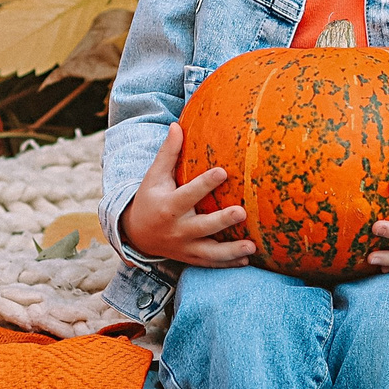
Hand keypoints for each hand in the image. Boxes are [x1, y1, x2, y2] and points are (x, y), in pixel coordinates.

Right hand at [119, 125, 257, 268]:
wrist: (136, 235)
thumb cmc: (150, 199)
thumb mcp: (154, 176)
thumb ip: (168, 153)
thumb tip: (176, 125)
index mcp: (168, 207)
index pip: (188, 195)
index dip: (205, 184)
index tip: (223, 171)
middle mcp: (177, 230)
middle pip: (202, 227)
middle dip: (221, 221)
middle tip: (242, 212)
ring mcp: (184, 247)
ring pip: (209, 252)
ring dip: (231, 252)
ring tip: (252, 247)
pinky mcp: (190, 258)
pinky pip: (210, 263)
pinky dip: (228, 264)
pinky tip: (246, 260)